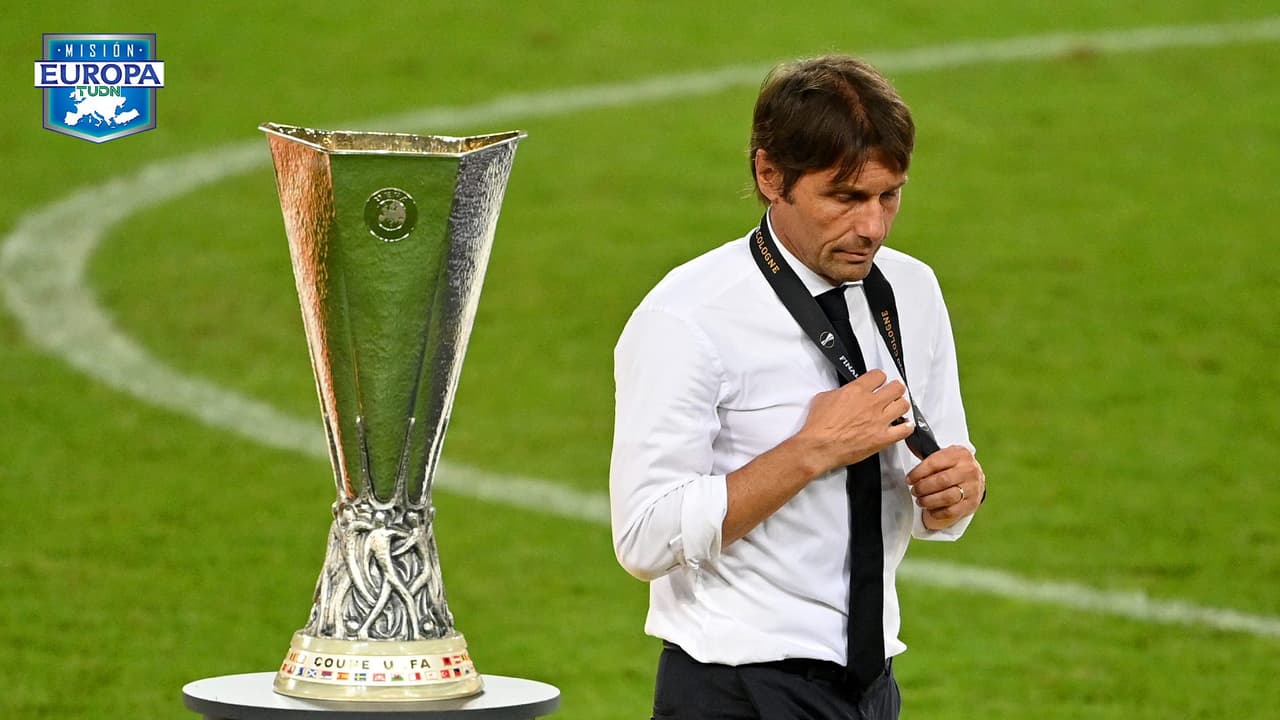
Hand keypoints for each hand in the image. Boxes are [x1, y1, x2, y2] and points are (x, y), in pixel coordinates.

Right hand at [795, 369, 914, 475]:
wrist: (819, 447)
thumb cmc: (818, 426)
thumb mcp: (823, 398)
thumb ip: (840, 391)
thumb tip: (845, 392)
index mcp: (857, 390)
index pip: (879, 375)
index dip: (879, 378)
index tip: (879, 382)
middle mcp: (871, 403)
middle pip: (897, 388)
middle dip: (895, 389)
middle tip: (892, 393)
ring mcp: (879, 421)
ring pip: (903, 405)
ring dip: (901, 406)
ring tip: (897, 409)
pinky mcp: (882, 438)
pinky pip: (905, 430)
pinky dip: (906, 427)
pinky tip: (903, 426)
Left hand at [907, 445, 983, 529]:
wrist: (975, 477)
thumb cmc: (954, 467)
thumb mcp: (945, 456)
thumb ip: (930, 461)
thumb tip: (911, 468)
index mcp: (960, 454)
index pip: (934, 463)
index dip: (918, 473)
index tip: (909, 479)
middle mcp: (969, 470)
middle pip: (941, 481)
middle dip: (923, 488)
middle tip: (914, 491)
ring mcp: (973, 488)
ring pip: (947, 497)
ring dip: (929, 501)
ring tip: (921, 500)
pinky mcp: (972, 503)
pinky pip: (951, 511)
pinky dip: (937, 512)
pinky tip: (930, 509)